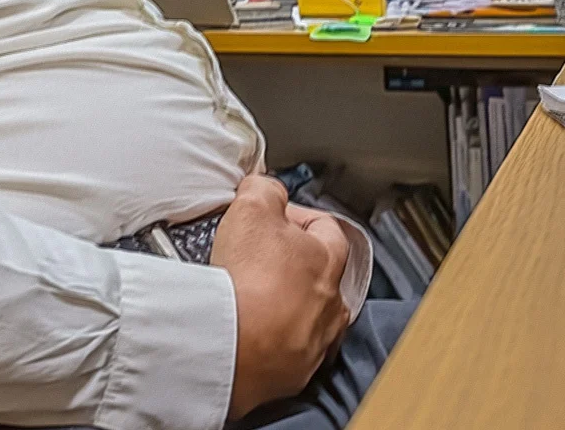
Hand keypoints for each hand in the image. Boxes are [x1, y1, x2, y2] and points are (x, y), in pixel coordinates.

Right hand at [210, 175, 349, 419]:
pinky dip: (271, 339)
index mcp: (330, 261)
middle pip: (316, 272)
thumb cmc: (248, 276)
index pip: (324, 225)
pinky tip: (247, 330)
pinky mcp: (295, 374)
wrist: (232, 345)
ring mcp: (316, 344)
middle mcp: (333, 305)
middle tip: (255, 256)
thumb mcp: (251, 206)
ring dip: (283, 304)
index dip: (294, 213)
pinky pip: (287, 350)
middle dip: (288, 261)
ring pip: (306, 314)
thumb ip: (265, 189)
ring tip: (249, 297)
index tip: (267, 217)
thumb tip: (267, 189)